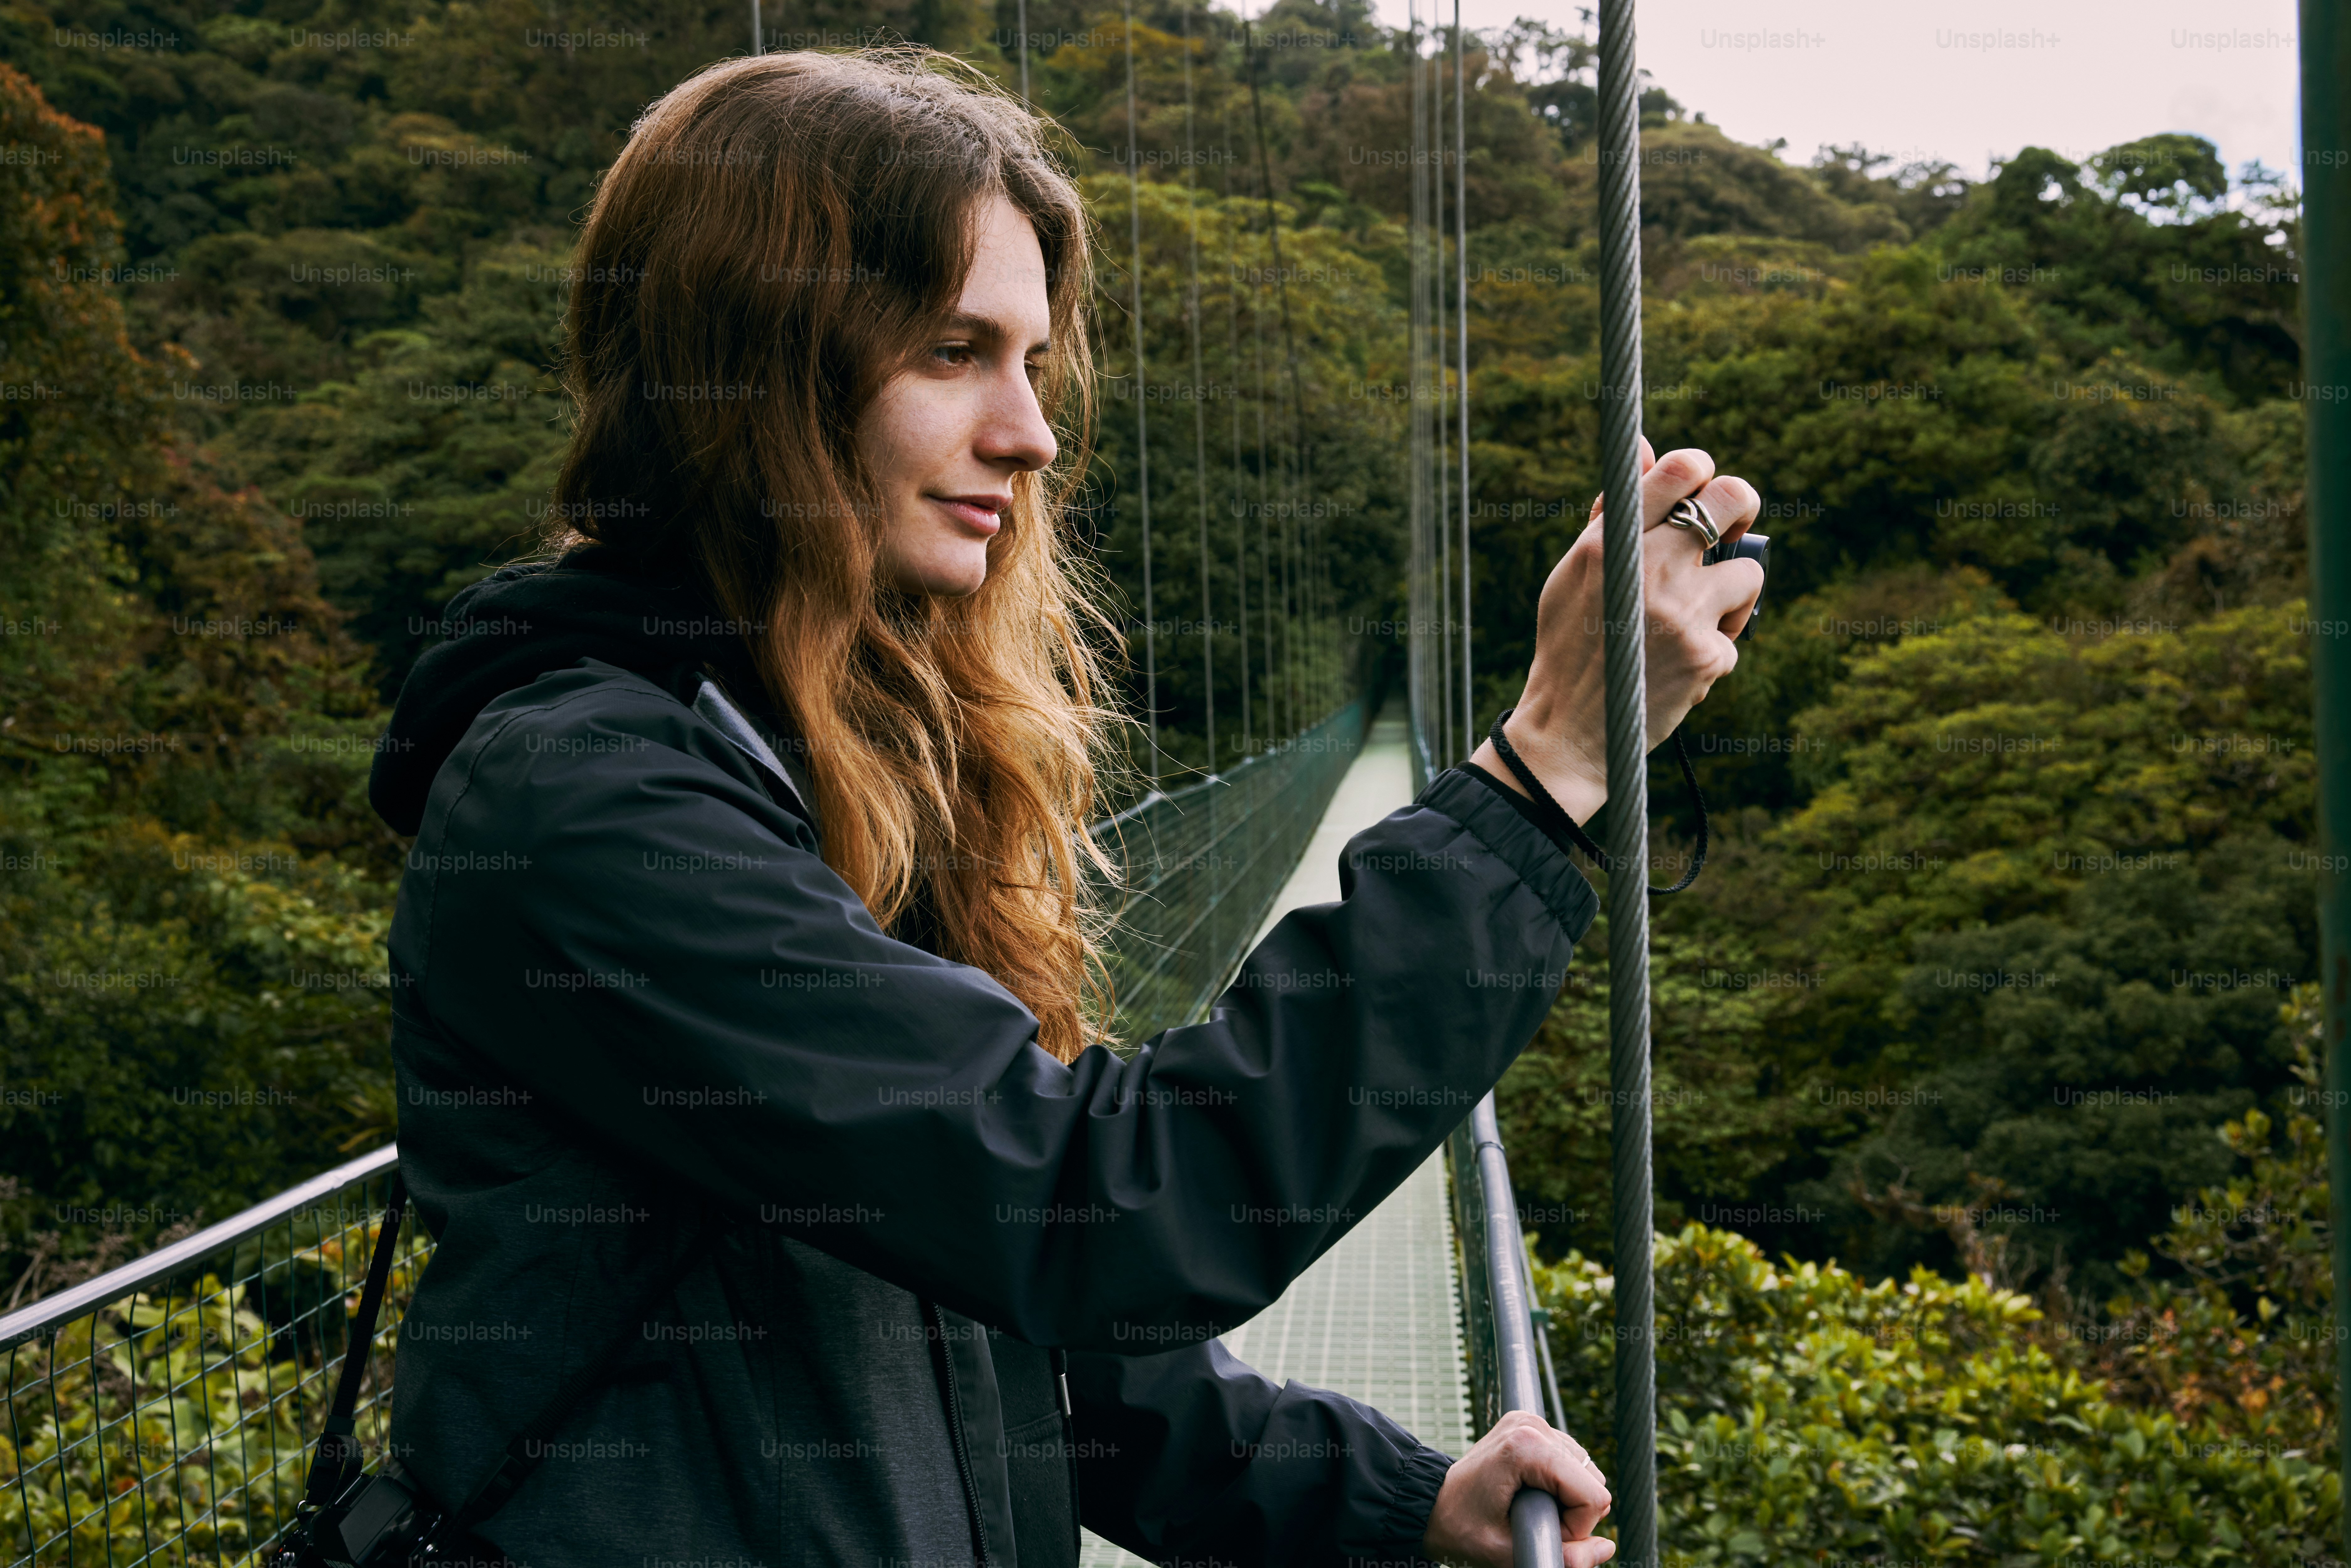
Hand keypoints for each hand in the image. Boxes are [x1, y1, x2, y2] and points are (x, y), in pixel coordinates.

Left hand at [1421, 1410, 1615, 1567]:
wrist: (1432, 1505)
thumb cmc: (1463, 1529)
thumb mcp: (1511, 1553)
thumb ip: (1564, 1557)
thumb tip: (1607, 1548)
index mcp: (1526, 1447)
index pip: (1594, 1495)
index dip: (1575, 1527)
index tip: (1539, 1530)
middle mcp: (1532, 1425)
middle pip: (1594, 1481)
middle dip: (1572, 1512)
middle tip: (1531, 1520)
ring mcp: (1531, 1422)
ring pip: (1587, 1471)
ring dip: (1567, 1499)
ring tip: (1527, 1507)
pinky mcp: (1531, 1426)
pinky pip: (1572, 1462)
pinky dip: (1560, 1484)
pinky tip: (1531, 1492)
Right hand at [1467, 441, 1762, 823]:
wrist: (1569, 730)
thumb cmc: (1569, 644)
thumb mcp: (1575, 573)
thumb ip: (1613, 512)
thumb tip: (1648, 448)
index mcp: (1610, 543)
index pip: (1680, 469)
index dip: (1702, 469)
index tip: (1701, 486)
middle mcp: (1649, 569)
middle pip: (1734, 499)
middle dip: (1741, 507)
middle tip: (1733, 525)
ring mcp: (1682, 612)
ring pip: (1749, 574)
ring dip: (1731, 594)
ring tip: (1693, 618)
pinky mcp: (1707, 655)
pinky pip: (1734, 636)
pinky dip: (1712, 650)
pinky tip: (1677, 666)